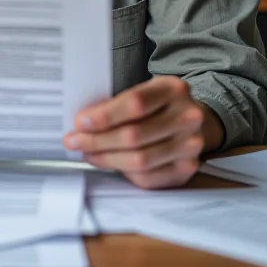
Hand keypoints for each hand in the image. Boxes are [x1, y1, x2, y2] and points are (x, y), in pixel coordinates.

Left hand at [64, 76, 223, 188]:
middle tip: (75, 141)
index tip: (80, 122)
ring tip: (88, 153)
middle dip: (98, 141)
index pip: (135, 103)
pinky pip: (148, 177)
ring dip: (106, 159)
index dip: (105, 115)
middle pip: (134, 135)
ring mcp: (191, 145)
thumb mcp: (145, 90)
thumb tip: (83, 122)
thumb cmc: (159, 104)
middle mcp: (187, 117)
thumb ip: (119, 102)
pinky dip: (124, 173)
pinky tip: (110, 163)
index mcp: (174, 89)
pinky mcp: (187, 168)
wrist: (192, 119)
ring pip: (139, 160)